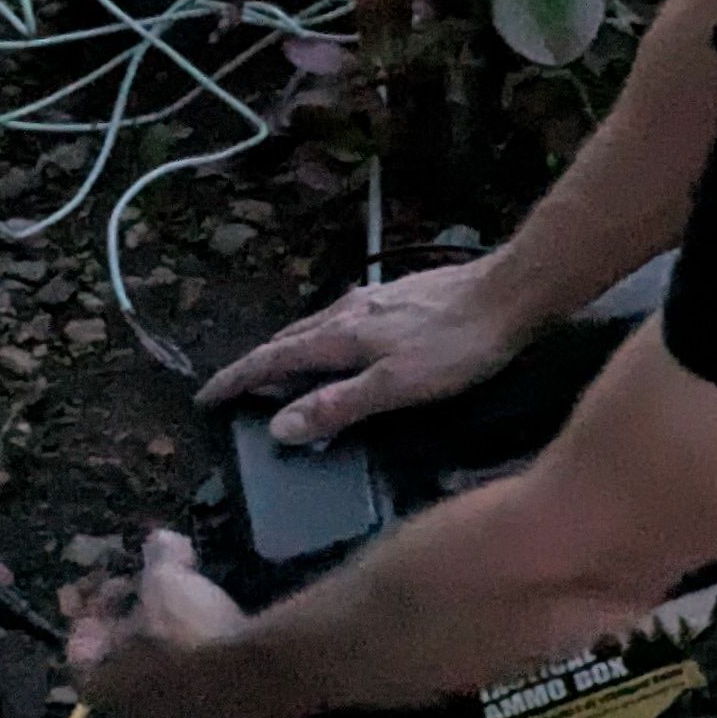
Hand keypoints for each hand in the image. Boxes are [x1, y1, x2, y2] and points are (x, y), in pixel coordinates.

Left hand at [66, 527, 267, 717]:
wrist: (252, 681)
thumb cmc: (188, 633)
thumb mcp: (167, 579)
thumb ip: (157, 554)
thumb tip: (159, 538)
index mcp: (96, 681)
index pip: (80, 637)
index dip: (98, 600)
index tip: (123, 578)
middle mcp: (122, 714)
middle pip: (119, 660)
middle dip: (134, 624)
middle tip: (157, 596)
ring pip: (156, 678)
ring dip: (167, 647)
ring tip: (192, 615)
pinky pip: (190, 691)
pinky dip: (196, 666)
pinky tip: (219, 641)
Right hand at [200, 254, 539, 443]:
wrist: (511, 291)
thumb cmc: (458, 345)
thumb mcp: (396, 386)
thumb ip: (338, 405)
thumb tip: (278, 426)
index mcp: (339, 335)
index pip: (270, 359)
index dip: (236, 381)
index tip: (205, 399)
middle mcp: (348, 310)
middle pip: (288, 340)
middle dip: (257, 366)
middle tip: (237, 391)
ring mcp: (375, 299)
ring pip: (316, 327)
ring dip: (291, 351)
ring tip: (281, 372)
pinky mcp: (401, 296)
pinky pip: (344, 320)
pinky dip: (324, 339)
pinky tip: (343, 346)